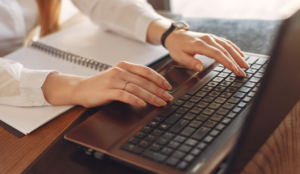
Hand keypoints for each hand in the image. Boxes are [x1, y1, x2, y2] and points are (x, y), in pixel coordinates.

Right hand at [42, 61, 172, 107]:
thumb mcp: (118, 76)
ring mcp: (113, 80)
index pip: (146, 71)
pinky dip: (135, 99)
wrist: (80, 88)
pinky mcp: (107, 91)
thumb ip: (132, 78)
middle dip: (159, 90)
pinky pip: (124, 95)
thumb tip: (152, 85)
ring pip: (137, 88)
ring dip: (151, 96)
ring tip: (160, 103)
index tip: (168, 86)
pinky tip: (142, 104)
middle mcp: (120, 71)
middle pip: (144, 81)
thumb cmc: (101, 84)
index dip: (159, 78)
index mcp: (124, 66)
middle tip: (168, 98)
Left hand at [165, 30, 248, 75]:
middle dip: (236, 62)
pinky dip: (234, 48)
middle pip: (226, 50)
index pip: (218, 54)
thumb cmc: (177, 47)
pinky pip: (226, 42)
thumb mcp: (179, 57)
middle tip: (243, 72)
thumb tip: (200, 67)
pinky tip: (240, 54)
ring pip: (228, 46)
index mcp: (200, 45)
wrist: (175, 36)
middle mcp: (208, 40)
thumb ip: (190, 62)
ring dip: (238, 55)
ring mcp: (211, 38)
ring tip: (245, 65)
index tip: (235, 70)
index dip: (228, 63)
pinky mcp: (212, 38)